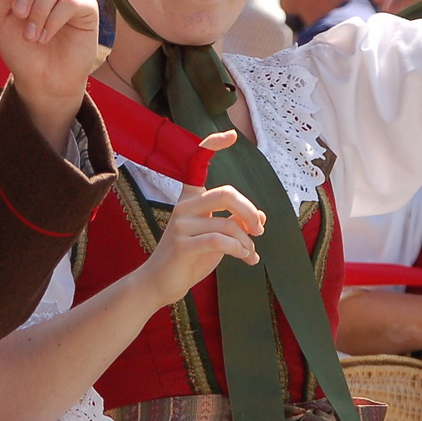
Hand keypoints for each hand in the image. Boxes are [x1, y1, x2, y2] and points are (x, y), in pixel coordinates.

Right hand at [131, 132, 265, 307]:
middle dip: (249, 211)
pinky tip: (245, 259)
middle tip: (259, 230)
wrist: (160, 285)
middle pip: (226, 193)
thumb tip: (260, 217)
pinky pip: (220, 241)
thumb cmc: (190, 259)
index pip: (197, 162)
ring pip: (228, 224)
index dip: (212, 144)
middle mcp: (184, 206)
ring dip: (246, 242)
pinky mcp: (182, 245)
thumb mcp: (217, 238)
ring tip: (249, 255)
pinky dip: (238, 250)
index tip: (230, 135)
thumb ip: (235, 224)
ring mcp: (181, 225)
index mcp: (190, 199)